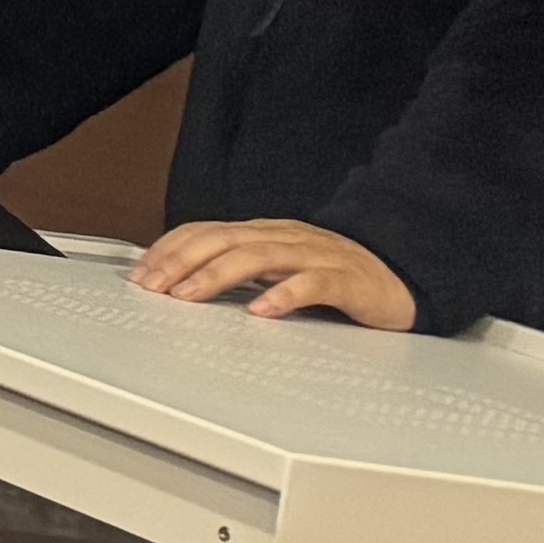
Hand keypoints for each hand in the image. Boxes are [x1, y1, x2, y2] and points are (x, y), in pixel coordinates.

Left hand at [133, 217, 421, 328]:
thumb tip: (179, 283)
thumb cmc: (334, 276)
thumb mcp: (277, 269)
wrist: (404, 276)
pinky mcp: (347, 280)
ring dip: (216, 275)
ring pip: (259, 257)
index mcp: (264, 234)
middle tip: (151, 287)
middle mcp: (285, 238)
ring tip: (188, 296)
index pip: (206, 231)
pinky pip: (312, 285)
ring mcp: (316, 256)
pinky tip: (261, 311)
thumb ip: (236, 271)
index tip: (139, 273)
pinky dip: (283, 295)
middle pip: (224, 240)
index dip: (169, 249)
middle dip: (180, 261)